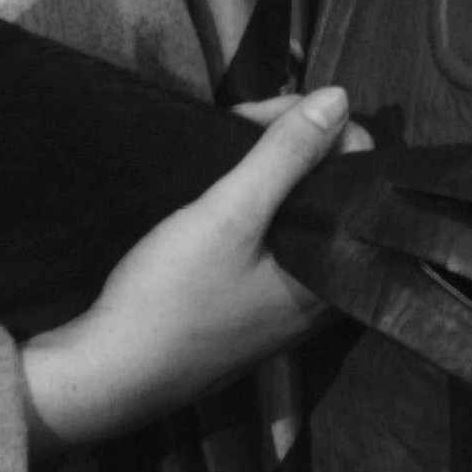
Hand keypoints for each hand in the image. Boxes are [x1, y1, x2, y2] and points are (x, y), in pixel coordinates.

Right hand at [19, 84, 349, 449]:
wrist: (110, 373)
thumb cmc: (173, 296)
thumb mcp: (230, 214)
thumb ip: (285, 155)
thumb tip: (339, 97)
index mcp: (337, 269)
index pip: (362, 174)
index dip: (319, 130)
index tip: (261, 117)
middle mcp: (326, 290)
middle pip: (333, 193)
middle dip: (292, 149)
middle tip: (236, 129)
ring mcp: (290, 304)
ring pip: (301, 217)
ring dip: (270, 178)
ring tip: (224, 155)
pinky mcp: (255, 310)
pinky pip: (276, 244)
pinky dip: (256, 212)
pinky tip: (221, 198)